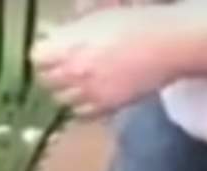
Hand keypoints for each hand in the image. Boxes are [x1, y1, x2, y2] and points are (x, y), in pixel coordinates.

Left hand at [32, 7, 177, 113]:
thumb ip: (70, 31)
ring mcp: (87, 93)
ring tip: (80, 80)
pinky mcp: (103, 108)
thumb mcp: (97, 19)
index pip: (37, 57)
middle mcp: (74, 72)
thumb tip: (50, 35)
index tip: (49, 51)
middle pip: (45, 80)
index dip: (44, 53)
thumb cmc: (136, 25)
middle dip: (52, 72)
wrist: (169, 45)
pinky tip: (90, 95)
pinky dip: (80, 106)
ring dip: (66, 90)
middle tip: (63, 66)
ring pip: (60, 99)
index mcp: (70, 46)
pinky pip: (79, 114)